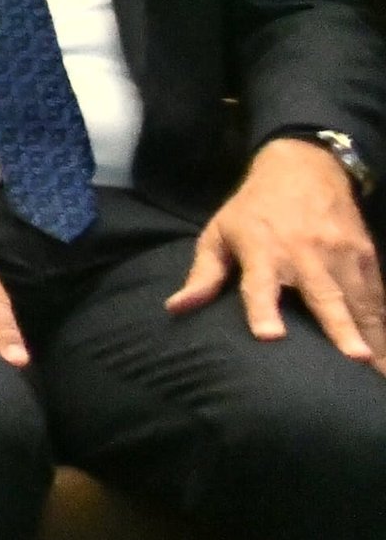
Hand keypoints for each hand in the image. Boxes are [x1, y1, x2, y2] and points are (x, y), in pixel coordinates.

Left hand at [168, 137, 385, 364]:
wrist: (305, 168)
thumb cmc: (253, 209)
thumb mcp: (219, 233)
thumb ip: (203, 275)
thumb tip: (175, 308)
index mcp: (263, 249)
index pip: (261, 284)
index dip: (263, 310)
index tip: (270, 337)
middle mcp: (305, 254)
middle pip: (324, 296)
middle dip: (341, 329)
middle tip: (356, 360)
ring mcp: (340, 254)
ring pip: (360, 301)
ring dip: (371, 335)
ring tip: (379, 371)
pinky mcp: (366, 255)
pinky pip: (377, 296)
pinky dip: (382, 324)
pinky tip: (385, 355)